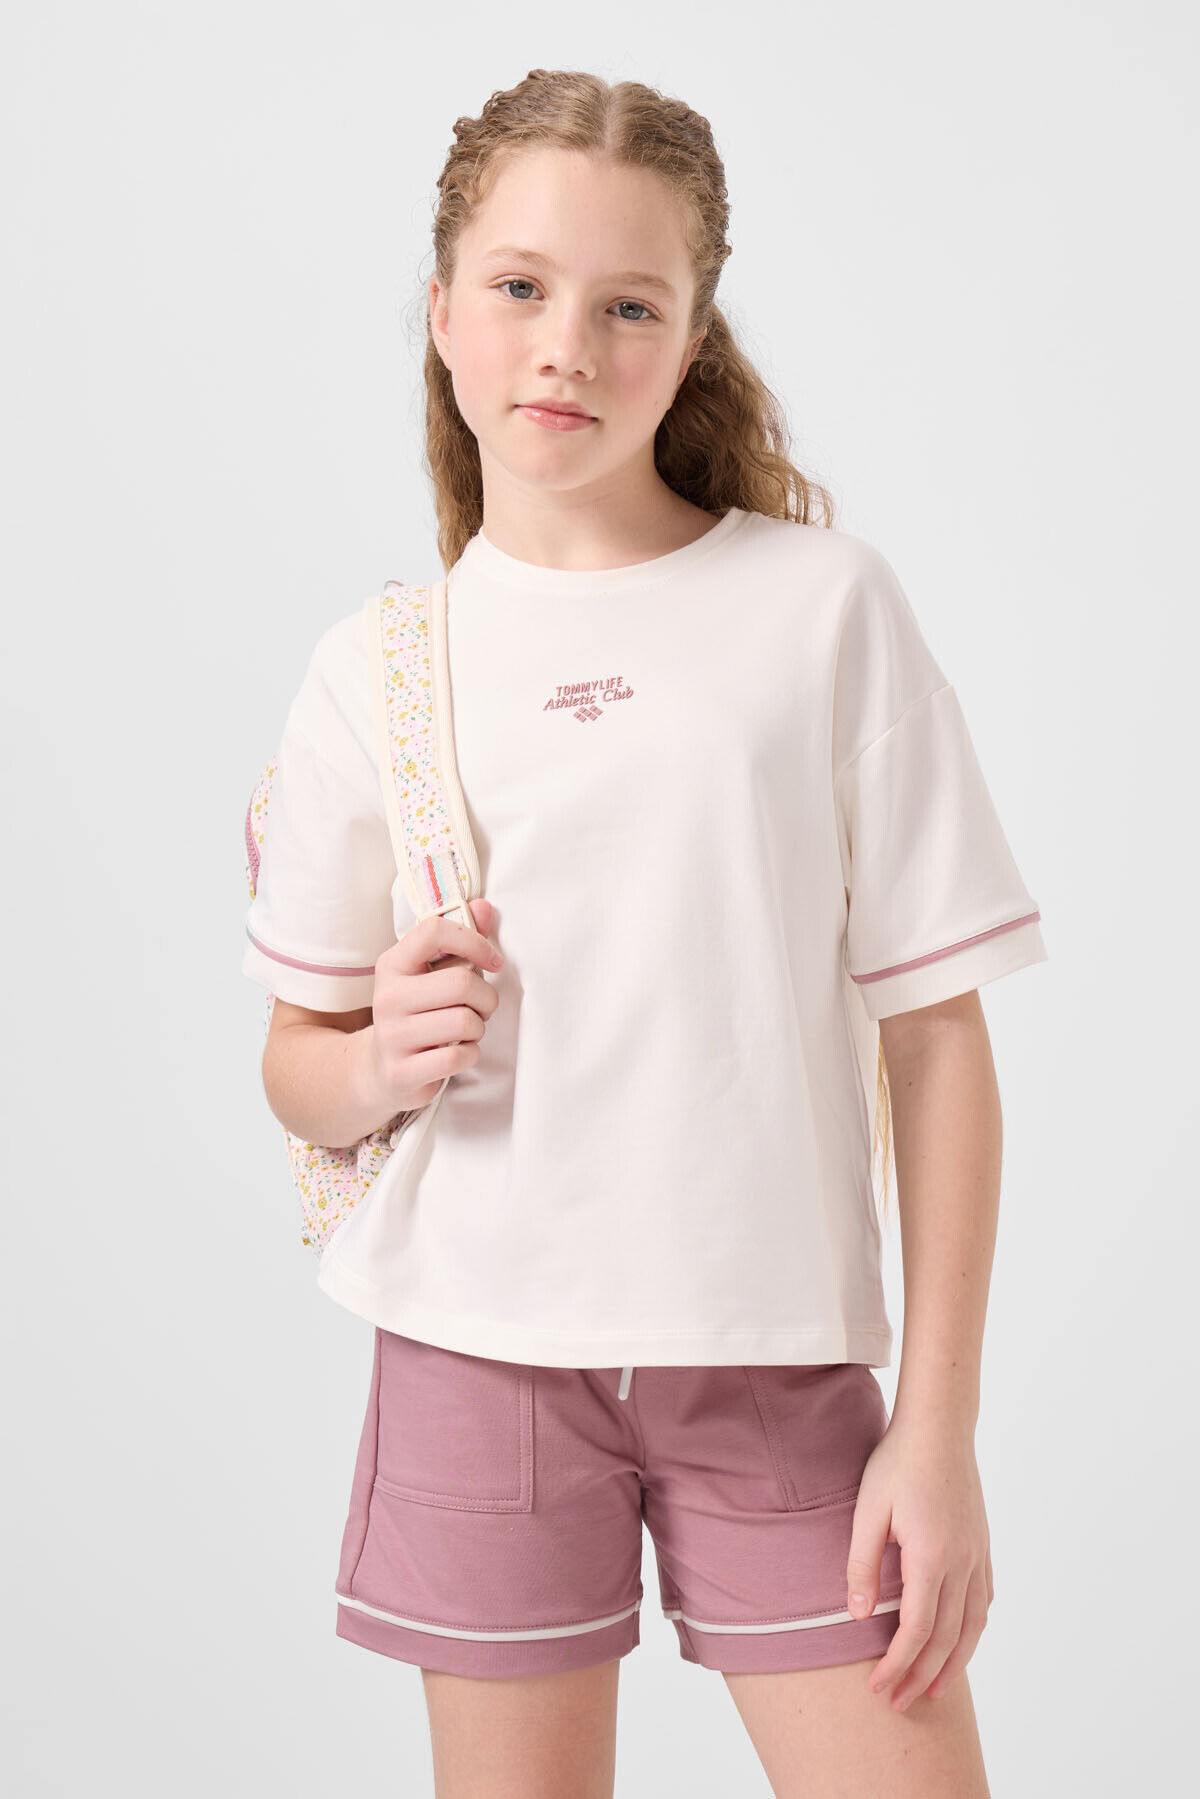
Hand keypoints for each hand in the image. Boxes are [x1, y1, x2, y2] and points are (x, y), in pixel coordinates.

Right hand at [363, 896, 502, 1114]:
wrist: (380, 1069)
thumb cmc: (416, 1013)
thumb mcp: (431, 974)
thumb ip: (460, 940)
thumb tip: (485, 907)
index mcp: (393, 964)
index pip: (434, 931)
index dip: (474, 941)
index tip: (492, 961)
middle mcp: (387, 997)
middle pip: (461, 983)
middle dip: (486, 997)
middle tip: (482, 1007)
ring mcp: (391, 1036)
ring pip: (465, 1021)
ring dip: (478, 1028)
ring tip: (467, 1030)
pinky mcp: (402, 1071)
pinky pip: (459, 1056)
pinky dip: (470, 1054)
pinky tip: (457, 1052)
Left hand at [845, 1415, 993, 1710]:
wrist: (939, 1427)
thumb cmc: (898, 1463)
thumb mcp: (867, 1511)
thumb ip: (862, 1565)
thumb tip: (857, 1617)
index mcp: (931, 1558)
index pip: (916, 1631)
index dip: (897, 1665)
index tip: (877, 1687)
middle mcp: (962, 1564)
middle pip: (946, 1639)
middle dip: (921, 1676)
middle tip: (898, 1702)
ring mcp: (978, 1555)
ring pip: (973, 1627)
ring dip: (954, 1663)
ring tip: (935, 1689)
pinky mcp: (983, 1545)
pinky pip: (984, 1601)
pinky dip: (973, 1630)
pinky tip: (963, 1639)